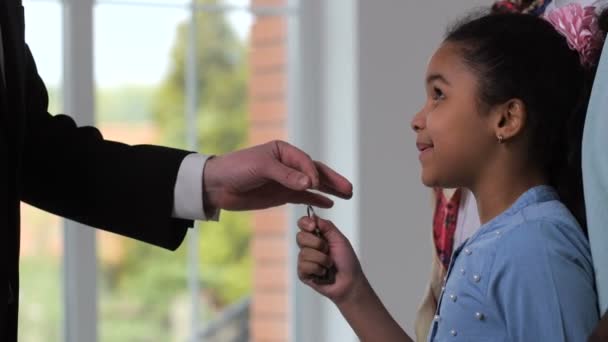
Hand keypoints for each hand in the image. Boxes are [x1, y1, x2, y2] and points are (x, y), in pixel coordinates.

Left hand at [202, 140, 352, 210]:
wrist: (215, 185)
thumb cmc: (235, 169)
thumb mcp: (260, 168)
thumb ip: (285, 176)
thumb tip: (309, 184)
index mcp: (283, 151)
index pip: (305, 162)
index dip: (313, 173)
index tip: (316, 185)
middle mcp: (287, 164)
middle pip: (315, 172)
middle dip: (332, 180)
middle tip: (349, 189)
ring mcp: (286, 180)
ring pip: (313, 185)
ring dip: (329, 190)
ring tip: (347, 195)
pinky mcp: (281, 194)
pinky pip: (303, 196)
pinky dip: (316, 199)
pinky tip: (329, 203)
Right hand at [296, 215, 367, 304]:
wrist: (350, 282)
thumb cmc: (347, 262)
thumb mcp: (340, 239)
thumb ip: (327, 226)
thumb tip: (313, 216)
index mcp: (317, 236)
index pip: (303, 224)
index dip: (305, 223)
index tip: (312, 227)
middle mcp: (309, 247)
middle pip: (300, 237)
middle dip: (317, 244)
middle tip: (328, 250)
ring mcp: (304, 260)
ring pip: (303, 253)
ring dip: (321, 259)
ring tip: (329, 265)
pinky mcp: (303, 273)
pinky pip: (304, 266)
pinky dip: (318, 269)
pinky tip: (323, 273)